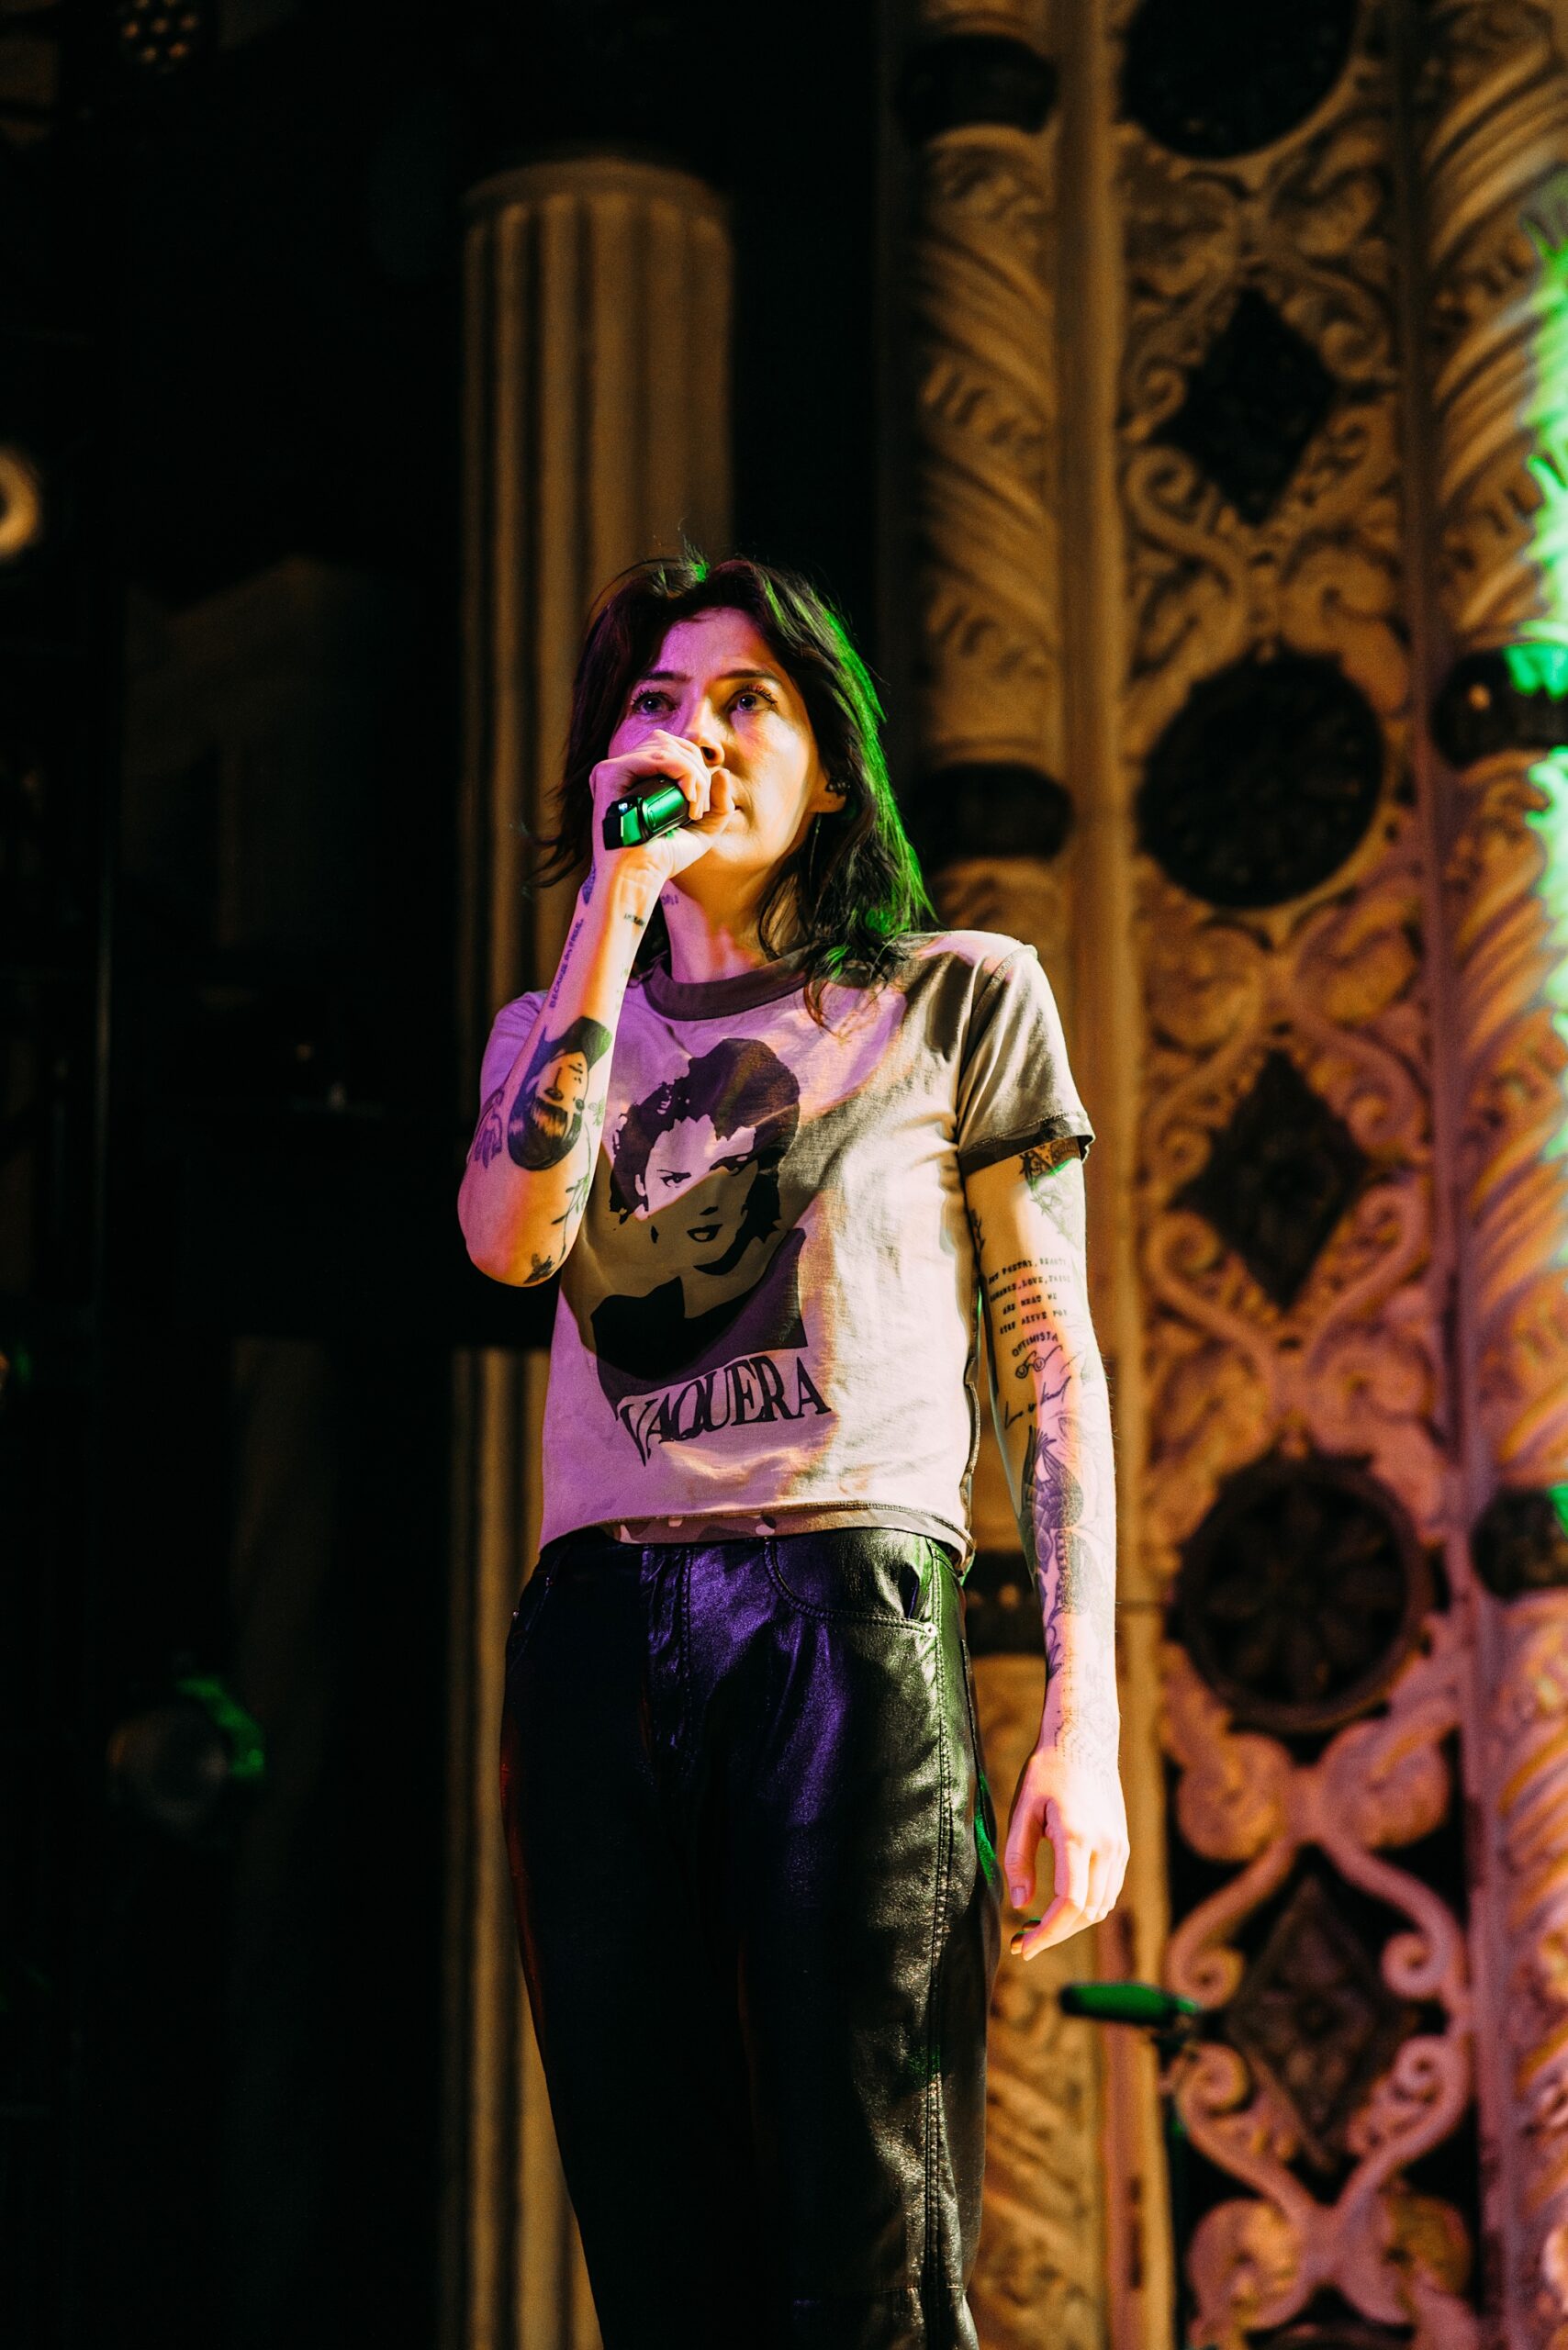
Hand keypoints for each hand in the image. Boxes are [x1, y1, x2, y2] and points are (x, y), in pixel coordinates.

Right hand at [588, 729, 734, 887]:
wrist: (639, 876)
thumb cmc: (664, 858)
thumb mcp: (702, 830)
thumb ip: (719, 804)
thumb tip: (722, 772)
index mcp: (640, 775)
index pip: (674, 747)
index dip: (697, 768)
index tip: (701, 806)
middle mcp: (626, 768)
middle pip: (672, 743)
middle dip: (698, 771)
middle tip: (699, 809)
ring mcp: (616, 769)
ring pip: (667, 747)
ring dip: (693, 775)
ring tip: (694, 808)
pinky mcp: (610, 773)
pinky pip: (657, 756)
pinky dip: (682, 772)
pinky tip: (687, 798)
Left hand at [1004, 1719, 1128, 1959]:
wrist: (1084, 1742)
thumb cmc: (1047, 1772)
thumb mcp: (1023, 1810)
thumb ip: (1019, 1858)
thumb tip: (1021, 1906)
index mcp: (1077, 1836)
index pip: (1070, 1902)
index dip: (1048, 1932)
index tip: (1024, 1948)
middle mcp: (1106, 1846)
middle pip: (1087, 1912)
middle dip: (1056, 1934)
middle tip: (1024, 1943)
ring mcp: (1119, 1848)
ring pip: (1102, 1906)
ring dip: (1072, 1924)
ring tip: (1039, 1927)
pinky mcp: (1123, 1846)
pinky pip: (1109, 1891)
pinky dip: (1088, 1908)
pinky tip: (1062, 1906)